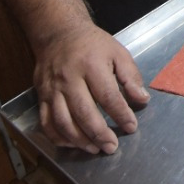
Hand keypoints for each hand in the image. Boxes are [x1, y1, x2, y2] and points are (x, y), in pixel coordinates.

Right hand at [31, 21, 148, 154]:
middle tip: (112, 147)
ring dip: (79, 140)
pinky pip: (46, 122)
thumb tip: (142, 99)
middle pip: (83, 112)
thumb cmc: (93, 45)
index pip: (107, 95)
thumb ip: (130, 76)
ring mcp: (52, 89)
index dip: (120, 114)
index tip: (131, 127)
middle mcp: (69, 78)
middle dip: (99, 133)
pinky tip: (72, 143)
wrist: (59, 34)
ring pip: (62, 121)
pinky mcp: (41, 96)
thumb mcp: (118, 52)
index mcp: (91, 65)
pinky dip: (58, 137)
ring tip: (95, 149)